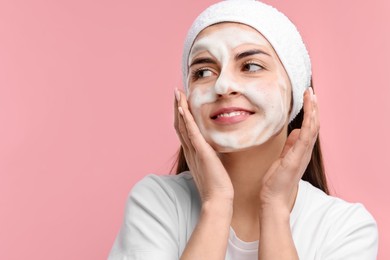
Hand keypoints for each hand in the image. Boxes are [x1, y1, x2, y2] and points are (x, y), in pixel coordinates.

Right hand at [174, 89, 233, 203]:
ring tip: (177, 94)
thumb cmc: (216, 184)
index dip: (181, 114)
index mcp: (192, 152)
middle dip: (177, 107)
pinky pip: (192, 134)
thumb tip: (212, 147)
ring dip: (179, 108)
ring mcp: (194, 151)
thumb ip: (209, 155)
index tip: (181, 101)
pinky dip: (187, 121)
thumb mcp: (211, 165)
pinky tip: (183, 109)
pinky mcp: (201, 153)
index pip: (184, 129)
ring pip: (183, 126)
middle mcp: (189, 150)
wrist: (217, 199)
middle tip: (176, 92)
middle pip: (180, 124)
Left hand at [259, 87, 319, 211]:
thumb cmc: (276, 180)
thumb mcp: (283, 158)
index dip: (310, 112)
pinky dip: (308, 124)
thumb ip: (290, 145)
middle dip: (313, 107)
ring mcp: (302, 155)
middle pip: (314, 125)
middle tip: (312, 91)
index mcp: (301, 150)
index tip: (308, 97)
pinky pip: (305, 138)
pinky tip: (309, 113)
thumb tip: (296, 131)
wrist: (273, 198)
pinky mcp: (296, 159)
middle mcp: (305, 151)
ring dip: (313, 111)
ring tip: (312, 96)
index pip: (309, 127)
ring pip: (313, 129)